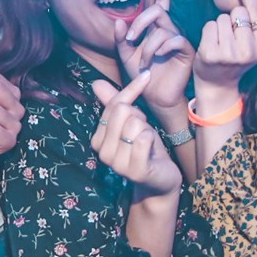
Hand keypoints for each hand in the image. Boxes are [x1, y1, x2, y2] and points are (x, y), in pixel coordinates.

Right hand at [90, 74, 180, 197]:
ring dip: (147, 130)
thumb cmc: (145, 148)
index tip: (146, 76)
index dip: (132, 90)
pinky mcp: (135, 171)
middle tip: (143, 132)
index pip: (113, 104)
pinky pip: (143, 139)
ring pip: (135, 124)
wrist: (160, 179)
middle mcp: (102, 152)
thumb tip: (96, 82)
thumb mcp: (131, 122)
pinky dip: (151, 139)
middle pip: (123, 111)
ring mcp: (117, 164)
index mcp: (97, 139)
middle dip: (140, 117)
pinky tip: (151, 150)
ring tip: (147, 144)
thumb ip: (114, 102)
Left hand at [115, 0, 192, 113]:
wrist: (154, 97)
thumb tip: (120, 21)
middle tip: (130, 39)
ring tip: (142, 61)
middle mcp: (168, 28)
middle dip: (140, 22)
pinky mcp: (186, 50)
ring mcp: (178, 38)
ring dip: (147, 45)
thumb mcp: (125, 55)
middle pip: (157, 9)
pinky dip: (159, 49)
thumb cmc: (141, 75)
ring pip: (162, 28)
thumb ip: (120, 39)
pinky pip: (174, 40)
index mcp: (155, 26)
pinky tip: (153, 61)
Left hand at [193, 0, 256, 94]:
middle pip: (238, 12)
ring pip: (222, 18)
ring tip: (221, 41)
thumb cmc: (235, 55)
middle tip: (231, 34)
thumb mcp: (250, 36)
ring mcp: (229, 55)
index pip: (256, 12)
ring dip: (219, 25)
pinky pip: (209, 26)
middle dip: (232, 17)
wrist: (218, 84)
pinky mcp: (211, 55)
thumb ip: (256, 9)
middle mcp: (249, 52)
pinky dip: (208, 31)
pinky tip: (211, 44)